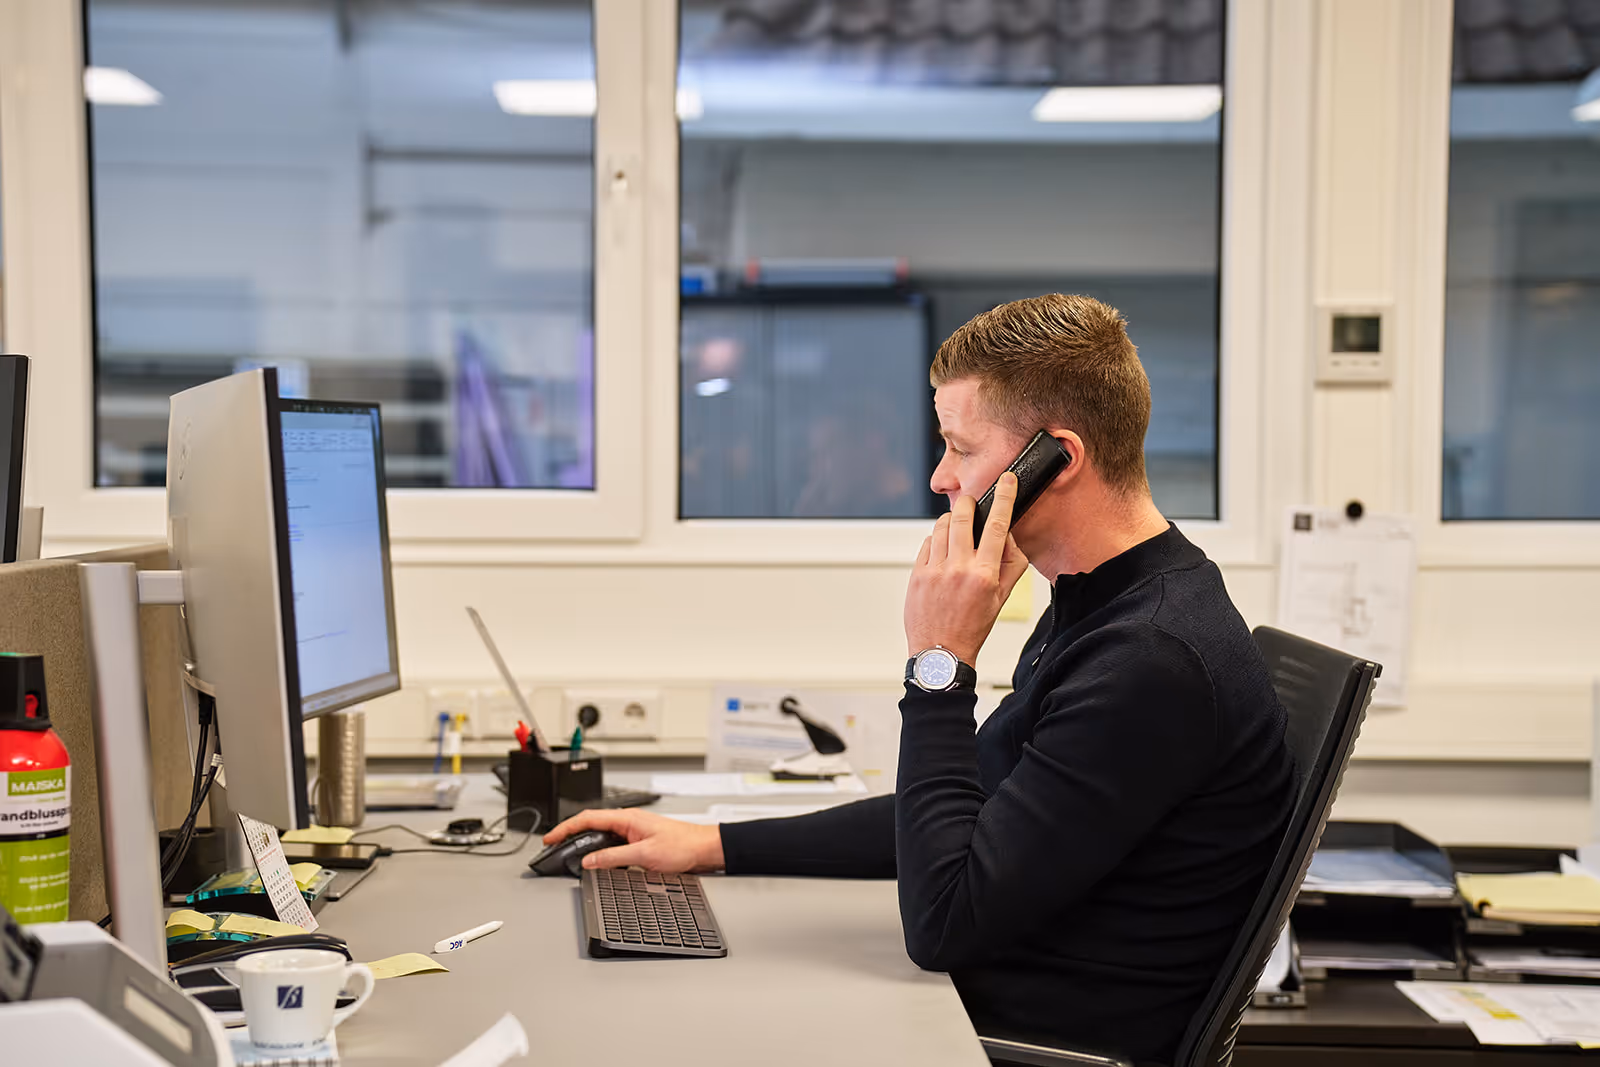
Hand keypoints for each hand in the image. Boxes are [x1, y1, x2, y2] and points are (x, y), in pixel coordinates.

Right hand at [542, 808, 724, 872]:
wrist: (703, 849)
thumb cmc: (682, 845)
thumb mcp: (644, 854)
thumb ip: (614, 857)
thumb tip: (589, 861)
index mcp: (626, 818)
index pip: (587, 818)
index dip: (565, 828)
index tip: (550, 837)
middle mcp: (628, 821)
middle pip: (590, 824)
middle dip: (569, 834)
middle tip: (554, 846)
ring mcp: (632, 830)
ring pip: (600, 833)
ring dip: (584, 841)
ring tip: (569, 852)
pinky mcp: (638, 841)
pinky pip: (611, 842)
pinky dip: (598, 849)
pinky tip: (596, 859)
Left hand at [904, 471, 1030, 666]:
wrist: (940, 652)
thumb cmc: (972, 627)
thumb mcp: (1001, 598)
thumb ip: (1010, 564)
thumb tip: (1007, 537)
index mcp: (984, 574)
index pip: (997, 526)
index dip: (1004, 498)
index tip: (1007, 481)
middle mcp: (958, 569)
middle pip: (961, 517)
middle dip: (967, 504)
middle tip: (971, 504)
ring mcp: (934, 571)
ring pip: (940, 527)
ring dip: (950, 522)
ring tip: (956, 535)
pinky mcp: (916, 574)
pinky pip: (927, 543)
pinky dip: (935, 541)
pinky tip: (942, 555)